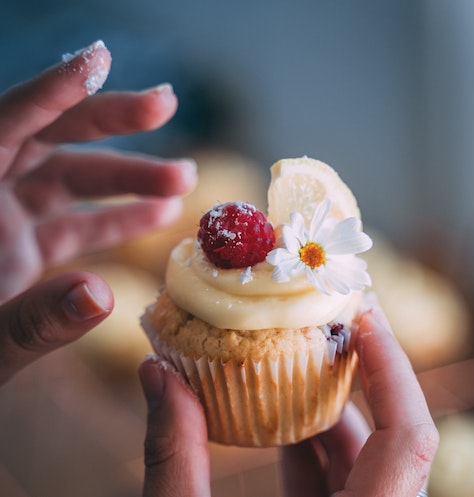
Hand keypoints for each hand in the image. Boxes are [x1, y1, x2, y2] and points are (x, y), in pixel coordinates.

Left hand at [0, 40, 196, 384]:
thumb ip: (33, 321)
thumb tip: (101, 296)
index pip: (2, 127)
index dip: (51, 92)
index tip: (100, 61)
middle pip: (47, 139)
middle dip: (110, 119)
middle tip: (167, 103)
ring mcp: (6, 224)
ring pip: (71, 180)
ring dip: (131, 176)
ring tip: (186, 178)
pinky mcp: (24, 249)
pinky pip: (77, 224)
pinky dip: (119, 219)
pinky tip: (163, 214)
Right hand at [136, 299, 437, 496]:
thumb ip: (173, 456)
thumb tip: (155, 373)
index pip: (409, 438)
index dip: (392, 367)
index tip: (365, 313)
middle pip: (387, 440)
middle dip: (355, 375)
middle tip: (324, 322)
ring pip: (362, 460)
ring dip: (328, 407)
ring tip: (297, 355)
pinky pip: (338, 482)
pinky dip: (311, 443)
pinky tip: (278, 414)